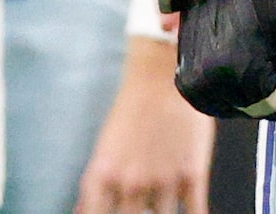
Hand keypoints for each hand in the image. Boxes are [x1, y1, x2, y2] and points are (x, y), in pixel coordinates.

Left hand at [78, 35, 217, 211]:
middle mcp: (131, 184)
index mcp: (103, 177)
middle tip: (141, 207)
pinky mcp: (192, 176)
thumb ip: (95, 187)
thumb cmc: (133, 109)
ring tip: (164, 203)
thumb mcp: (104, 149)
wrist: (163, 75)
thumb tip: (83, 211)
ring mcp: (163, 182)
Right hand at [171, 0, 275, 118]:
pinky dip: (230, 86)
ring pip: (240, 108)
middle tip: (267, 44)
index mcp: (244, 77)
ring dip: (250, 87)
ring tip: (248, 46)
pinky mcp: (184, 84)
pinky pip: (218, 102)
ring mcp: (194, 88)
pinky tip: (231, 55)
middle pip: (261, 109)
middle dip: (271, 83)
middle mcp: (213, 88)